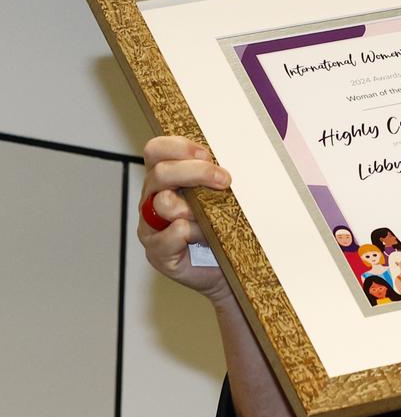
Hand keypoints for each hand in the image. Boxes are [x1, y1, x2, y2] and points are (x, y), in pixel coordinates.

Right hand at [139, 136, 232, 302]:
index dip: (179, 148)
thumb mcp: (224, 196)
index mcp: (165, 181)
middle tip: (224, 181)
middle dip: (196, 172)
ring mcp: (151, 227)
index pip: (156, 151)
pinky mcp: (158, 253)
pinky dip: (190, 234)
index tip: (208, 156)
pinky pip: (169, 235)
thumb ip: (216, 177)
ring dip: (194, 208)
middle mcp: (152, 200)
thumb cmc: (227, 228)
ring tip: (214, 220)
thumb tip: (228, 162)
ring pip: (163, 203)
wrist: (233, 269)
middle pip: (160, 173)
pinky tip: (205, 239)